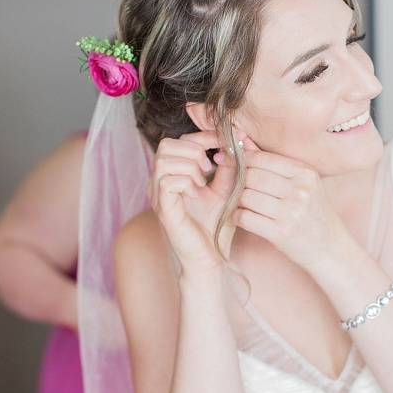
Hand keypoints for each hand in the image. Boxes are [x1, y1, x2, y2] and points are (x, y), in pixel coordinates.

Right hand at [148, 132, 235, 271]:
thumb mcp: (227, 189)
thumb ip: (229, 166)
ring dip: (189, 165)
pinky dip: (185, 181)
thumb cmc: (216, 225)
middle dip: (194, 149)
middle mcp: (161, 182)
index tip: (229, 139)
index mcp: (175, 174)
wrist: (211, 257)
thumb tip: (234, 142)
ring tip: (203, 182)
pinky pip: (166, 181)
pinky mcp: (162, 209)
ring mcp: (159, 195)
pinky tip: (197, 193)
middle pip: (167, 145)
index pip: (182, 141)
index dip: (205, 135)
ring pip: (164, 159)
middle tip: (210, 167)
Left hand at [233, 136, 347, 270]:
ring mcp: (292, 212)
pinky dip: (238, 217)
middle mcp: (300, 190)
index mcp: (305, 173)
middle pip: (250, 176)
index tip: (229, 162)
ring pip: (245, 197)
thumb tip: (241, 138)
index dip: (241, 159)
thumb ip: (271, 162)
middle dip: (239, 182)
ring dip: (238, 201)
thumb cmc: (312, 212)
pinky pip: (245, 218)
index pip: (261, 158)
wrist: (330, 248)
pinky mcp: (282, 233)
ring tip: (243, 204)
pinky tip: (244, 217)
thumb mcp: (301, 183)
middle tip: (237, 188)